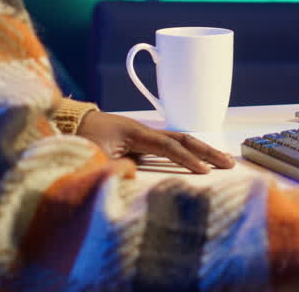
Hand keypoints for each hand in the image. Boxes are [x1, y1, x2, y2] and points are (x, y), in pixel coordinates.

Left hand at [75, 112, 235, 173]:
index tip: (205, 172)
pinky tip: (199, 159)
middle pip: (183, 138)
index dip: (187, 159)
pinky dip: (189, 152)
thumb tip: (134, 174)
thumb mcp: (92, 155)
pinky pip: (171, 146)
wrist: (68, 123)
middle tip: (229, 163)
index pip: (169, 147)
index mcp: (135, 133)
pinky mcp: (141, 141)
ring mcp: (144, 134)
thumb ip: (113, 166)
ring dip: (201, 150)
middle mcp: (144, 130)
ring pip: (180, 140)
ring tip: (223, 160)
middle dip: (207, 151)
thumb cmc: (79, 140)